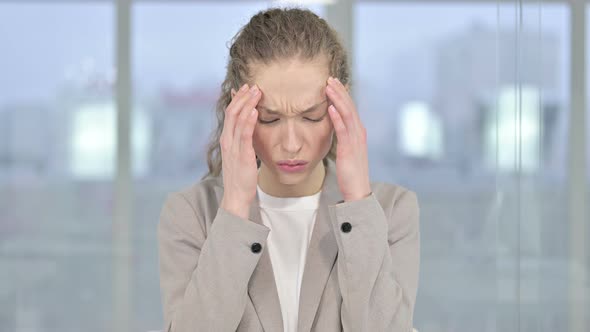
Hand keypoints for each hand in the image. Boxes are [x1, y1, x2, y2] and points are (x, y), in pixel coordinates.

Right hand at [219, 83, 261, 218]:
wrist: (236, 195)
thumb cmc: (240, 175)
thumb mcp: (240, 153)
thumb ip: (243, 139)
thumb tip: (251, 126)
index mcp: (226, 139)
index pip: (230, 113)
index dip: (238, 99)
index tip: (247, 88)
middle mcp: (227, 141)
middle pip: (232, 112)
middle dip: (243, 97)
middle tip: (253, 85)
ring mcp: (233, 148)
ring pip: (237, 120)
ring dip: (247, 104)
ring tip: (256, 92)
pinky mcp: (242, 155)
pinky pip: (244, 135)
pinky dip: (249, 121)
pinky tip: (255, 111)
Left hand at [325, 77, 370, 201]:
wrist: (358, 189)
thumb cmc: (351, 171)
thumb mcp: (347, 150)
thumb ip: (343, 136)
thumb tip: (335, 125)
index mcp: (358, 132)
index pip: (350, 108)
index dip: (342, 94)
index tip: (333, 83)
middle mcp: (359, 133)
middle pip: (350, 106)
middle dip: (340, 91)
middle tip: (329, 78)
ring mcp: (355, 140)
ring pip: (347, 114)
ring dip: (337, 99)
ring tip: (328, 87)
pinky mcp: (349, 149)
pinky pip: (343, 130)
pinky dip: (336, 117)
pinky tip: (329, 108)